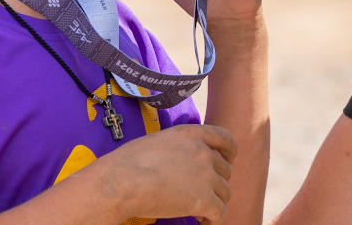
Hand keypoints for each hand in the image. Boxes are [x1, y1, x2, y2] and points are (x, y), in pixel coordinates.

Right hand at [98, 124, 237, 223]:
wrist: (122, 182)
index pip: (225, 138)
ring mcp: (205, 176)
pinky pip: (221, 213)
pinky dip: (214, 220)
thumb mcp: (158, 141)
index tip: (228, 160)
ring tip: (200, 211)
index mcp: (191, 134)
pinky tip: (202, 221)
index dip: (229, 151)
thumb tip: (182, 159)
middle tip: (201, 194)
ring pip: (225, 193)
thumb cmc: (129, 163)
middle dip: (216, 183)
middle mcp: (203, 152)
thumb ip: (178, 145)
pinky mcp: (204, 200)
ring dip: (215, 202)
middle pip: (225, 170)